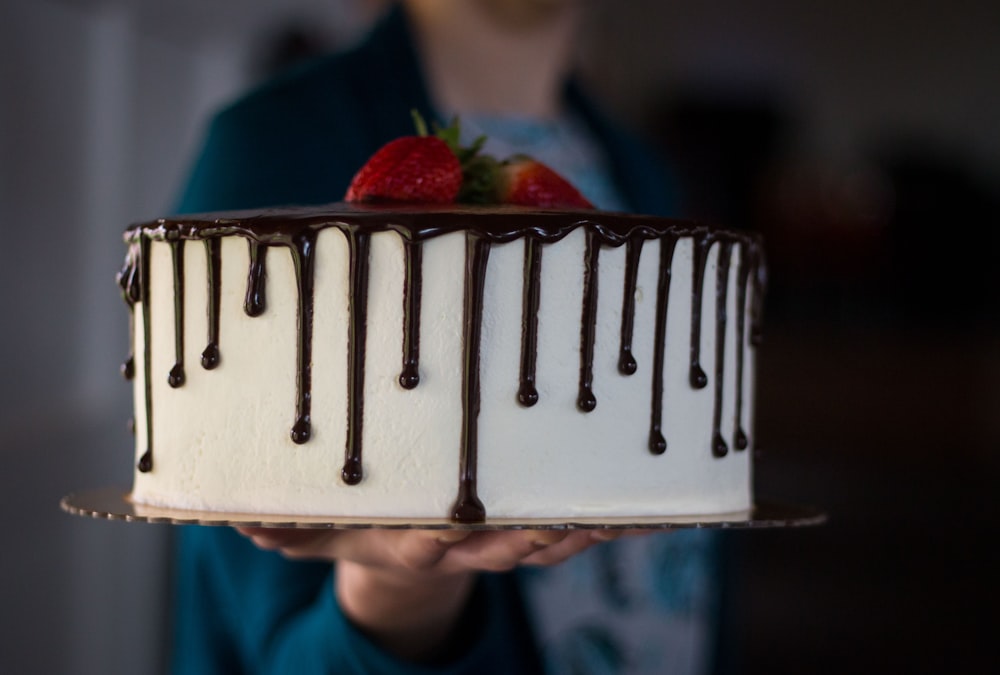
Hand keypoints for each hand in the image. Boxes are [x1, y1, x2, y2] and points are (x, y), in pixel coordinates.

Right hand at [236, 527, 643, 660]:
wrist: (404, 554)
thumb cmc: (359, 532)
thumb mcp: (315, 534)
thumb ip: (284, 528)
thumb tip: (241, 524)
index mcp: (414, 542)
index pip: (433, 539)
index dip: (451, 533)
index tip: (464, 522)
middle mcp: (463, 545)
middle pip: (503, 544)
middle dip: (534, 536)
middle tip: (565, 519)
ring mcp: (498, 539)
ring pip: (546, 539)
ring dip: (582, 530)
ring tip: (622, 511)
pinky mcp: (523, 527)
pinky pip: (569, 527)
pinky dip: (602, 520)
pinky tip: (640, 507)